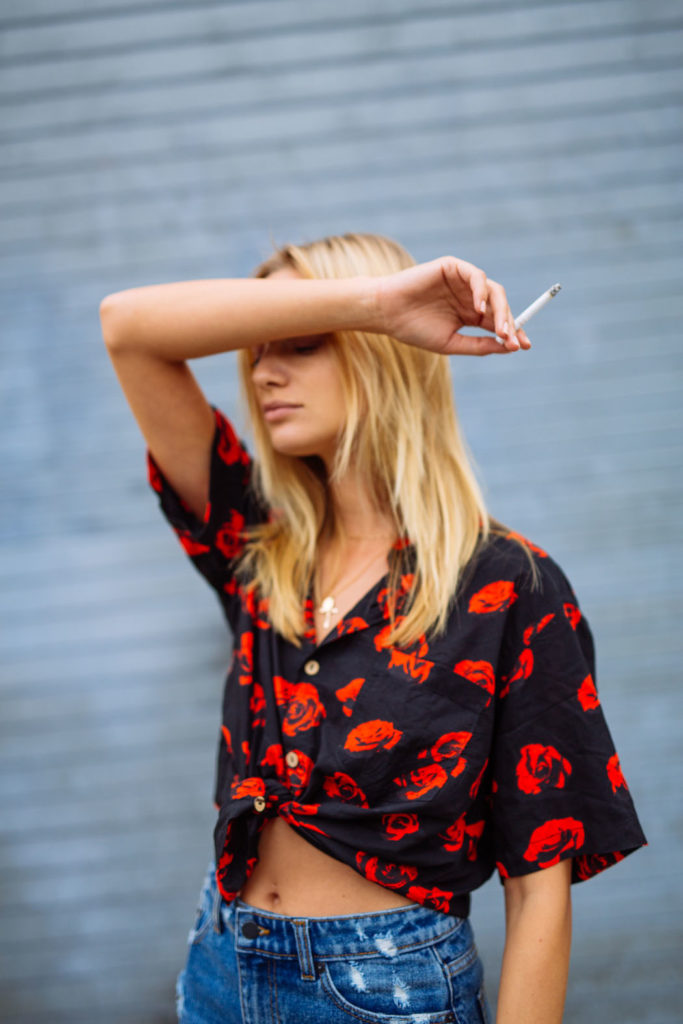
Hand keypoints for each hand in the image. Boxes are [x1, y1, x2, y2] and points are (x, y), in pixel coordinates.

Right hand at [374, 255, 531, 355]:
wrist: (387, 313)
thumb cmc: (414, 329)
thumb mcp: (452, 343)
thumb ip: (479, 345)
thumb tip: (509, 347)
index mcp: (470, 315)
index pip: (498, 322)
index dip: (513, 332)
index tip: (523, 346)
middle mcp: (470, 296)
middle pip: (500, 307)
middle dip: (510, 323)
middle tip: (513, 340)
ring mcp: (463, 281)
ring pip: (493, 291)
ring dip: (501, 310)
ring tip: (500, 329)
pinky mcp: (453, 267)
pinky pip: (477, 276)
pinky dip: (482, 291)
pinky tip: (480, 308)